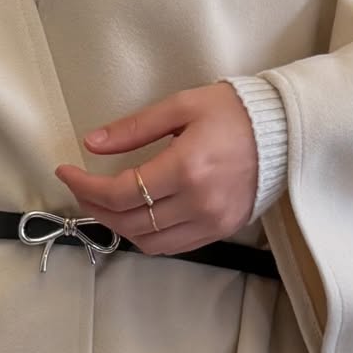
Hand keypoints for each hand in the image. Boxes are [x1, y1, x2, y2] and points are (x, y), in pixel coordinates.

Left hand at [53, 81, 257, 255]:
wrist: (286, 130)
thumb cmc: (235, 111)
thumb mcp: (182, 106)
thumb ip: (134, 128)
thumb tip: (92, 144)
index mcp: (187, 168)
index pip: (121, 192)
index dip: (85, 187)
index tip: (66, 172)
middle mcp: (199, 203)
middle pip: (129, 222)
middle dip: (95, 207)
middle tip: (80, 188)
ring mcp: (212, 221)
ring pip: (148, 242)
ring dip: (119, 226)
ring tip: (105, 203)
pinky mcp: (223, 230)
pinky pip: (173, 246)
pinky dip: (147, 236)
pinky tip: (138, 215)